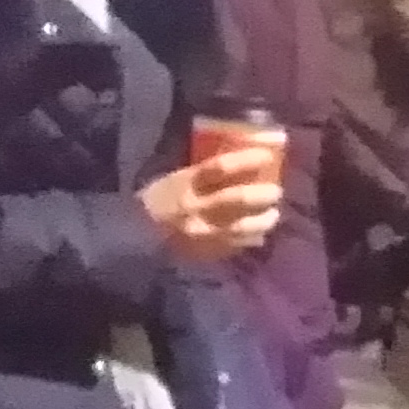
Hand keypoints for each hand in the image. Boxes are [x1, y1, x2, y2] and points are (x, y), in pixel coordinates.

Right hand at [141, 156, 279, 265]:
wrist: (132, 235)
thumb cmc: (156, 200)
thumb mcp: (175, 179)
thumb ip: (204, 174)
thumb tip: (243, 163)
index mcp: (184, 184)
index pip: (220, 168)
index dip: (247, 160)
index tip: (268, 155)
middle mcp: (194, 208)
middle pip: (236, 198)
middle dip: (262, 194)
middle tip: (276, 191)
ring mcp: (200, 233)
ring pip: (242, 227)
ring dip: (263, 220)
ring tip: (272, 215)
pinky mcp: (204, 253)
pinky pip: (234, 246)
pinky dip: (251, 239)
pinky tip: (258, 234)